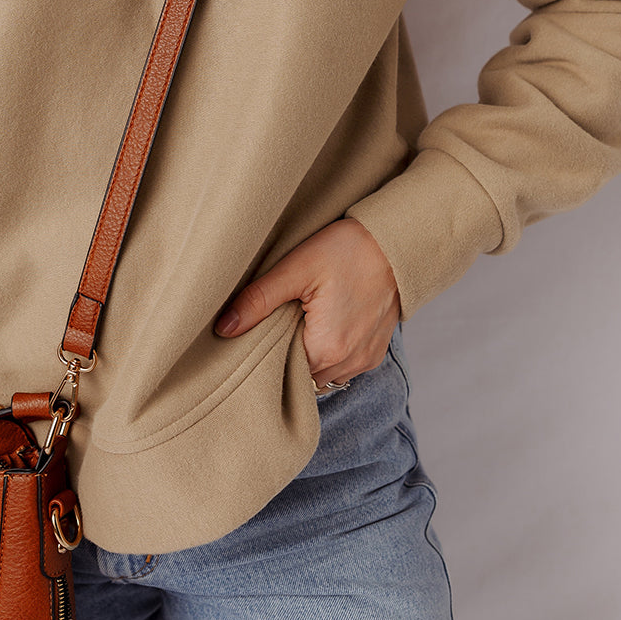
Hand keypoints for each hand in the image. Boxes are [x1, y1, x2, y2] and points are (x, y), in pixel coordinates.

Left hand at [215, 217, 401, 388]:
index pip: (281, 374)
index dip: (264, 358)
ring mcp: (365, 360)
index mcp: (327, 349)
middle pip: (302, 377)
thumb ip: (258, 300)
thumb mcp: (296, 269)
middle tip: (271, 330)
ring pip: (323, 375)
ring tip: (295, 328)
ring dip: (307, 359)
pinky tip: (318, 329)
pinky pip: (343, 368)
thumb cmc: (347, 251)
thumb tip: (223, 328)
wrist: (397, 242)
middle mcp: (348, 364)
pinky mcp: (375, 352)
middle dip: (284, 359)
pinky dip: (328, 355)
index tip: (253, 340)